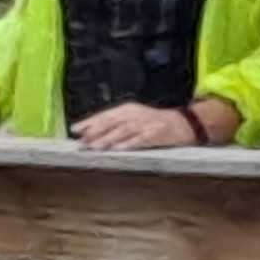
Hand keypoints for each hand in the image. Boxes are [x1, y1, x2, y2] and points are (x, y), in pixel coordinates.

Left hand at [71, 101, 207, 151]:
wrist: (184, 123)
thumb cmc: (155, 123)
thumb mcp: (133, 117)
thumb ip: (113, 123)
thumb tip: (87, 133)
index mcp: (128, 109)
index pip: (105, 114)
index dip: (89, 122)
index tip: (75, 130)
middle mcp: (135, 114)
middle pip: (112, 122)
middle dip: (96, 131)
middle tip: (83, 141)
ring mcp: (146, 124)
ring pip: (123, 130)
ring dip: (108, 139)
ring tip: (96, 147)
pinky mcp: (155, 133)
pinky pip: (139, 139)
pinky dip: (128, 144)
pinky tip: (118, 149)